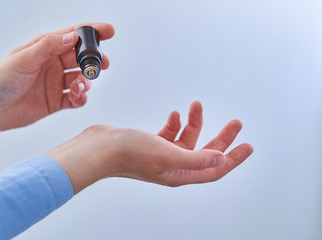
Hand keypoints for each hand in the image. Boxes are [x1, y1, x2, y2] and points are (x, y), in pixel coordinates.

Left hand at [0, 23, 114, 150]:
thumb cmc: (0, 80)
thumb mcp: (24, 59)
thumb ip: (49, 47)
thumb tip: (73, 36)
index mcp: (44, 48)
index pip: (72, 36)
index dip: (92, 32)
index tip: (109, 31)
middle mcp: (52, 64)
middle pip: (81, 58)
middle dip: (94, 60)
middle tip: (102, 64)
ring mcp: (55, 83)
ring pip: (81, 78)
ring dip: (86, 80)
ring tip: (80, 85)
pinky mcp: (56, 101)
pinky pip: (76, 98)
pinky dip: (81, 97)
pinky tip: (76, 96)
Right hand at [46, 101, 253, 193]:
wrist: (100, 147)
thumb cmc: (129, 153)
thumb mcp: (168, 155)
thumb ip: (196, 159)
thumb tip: (222, 160)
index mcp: (180, 174)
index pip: (215, 169)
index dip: (234, 159)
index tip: (248, 146)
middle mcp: (173, 167)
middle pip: (206, 153)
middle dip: (222, 137)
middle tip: (236, 122)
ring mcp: (162, 155)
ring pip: (188, 140)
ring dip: (195, 123)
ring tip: (196, 105)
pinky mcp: (151, 144)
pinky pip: (171, 133)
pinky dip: (176, 123)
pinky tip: (176, 114)